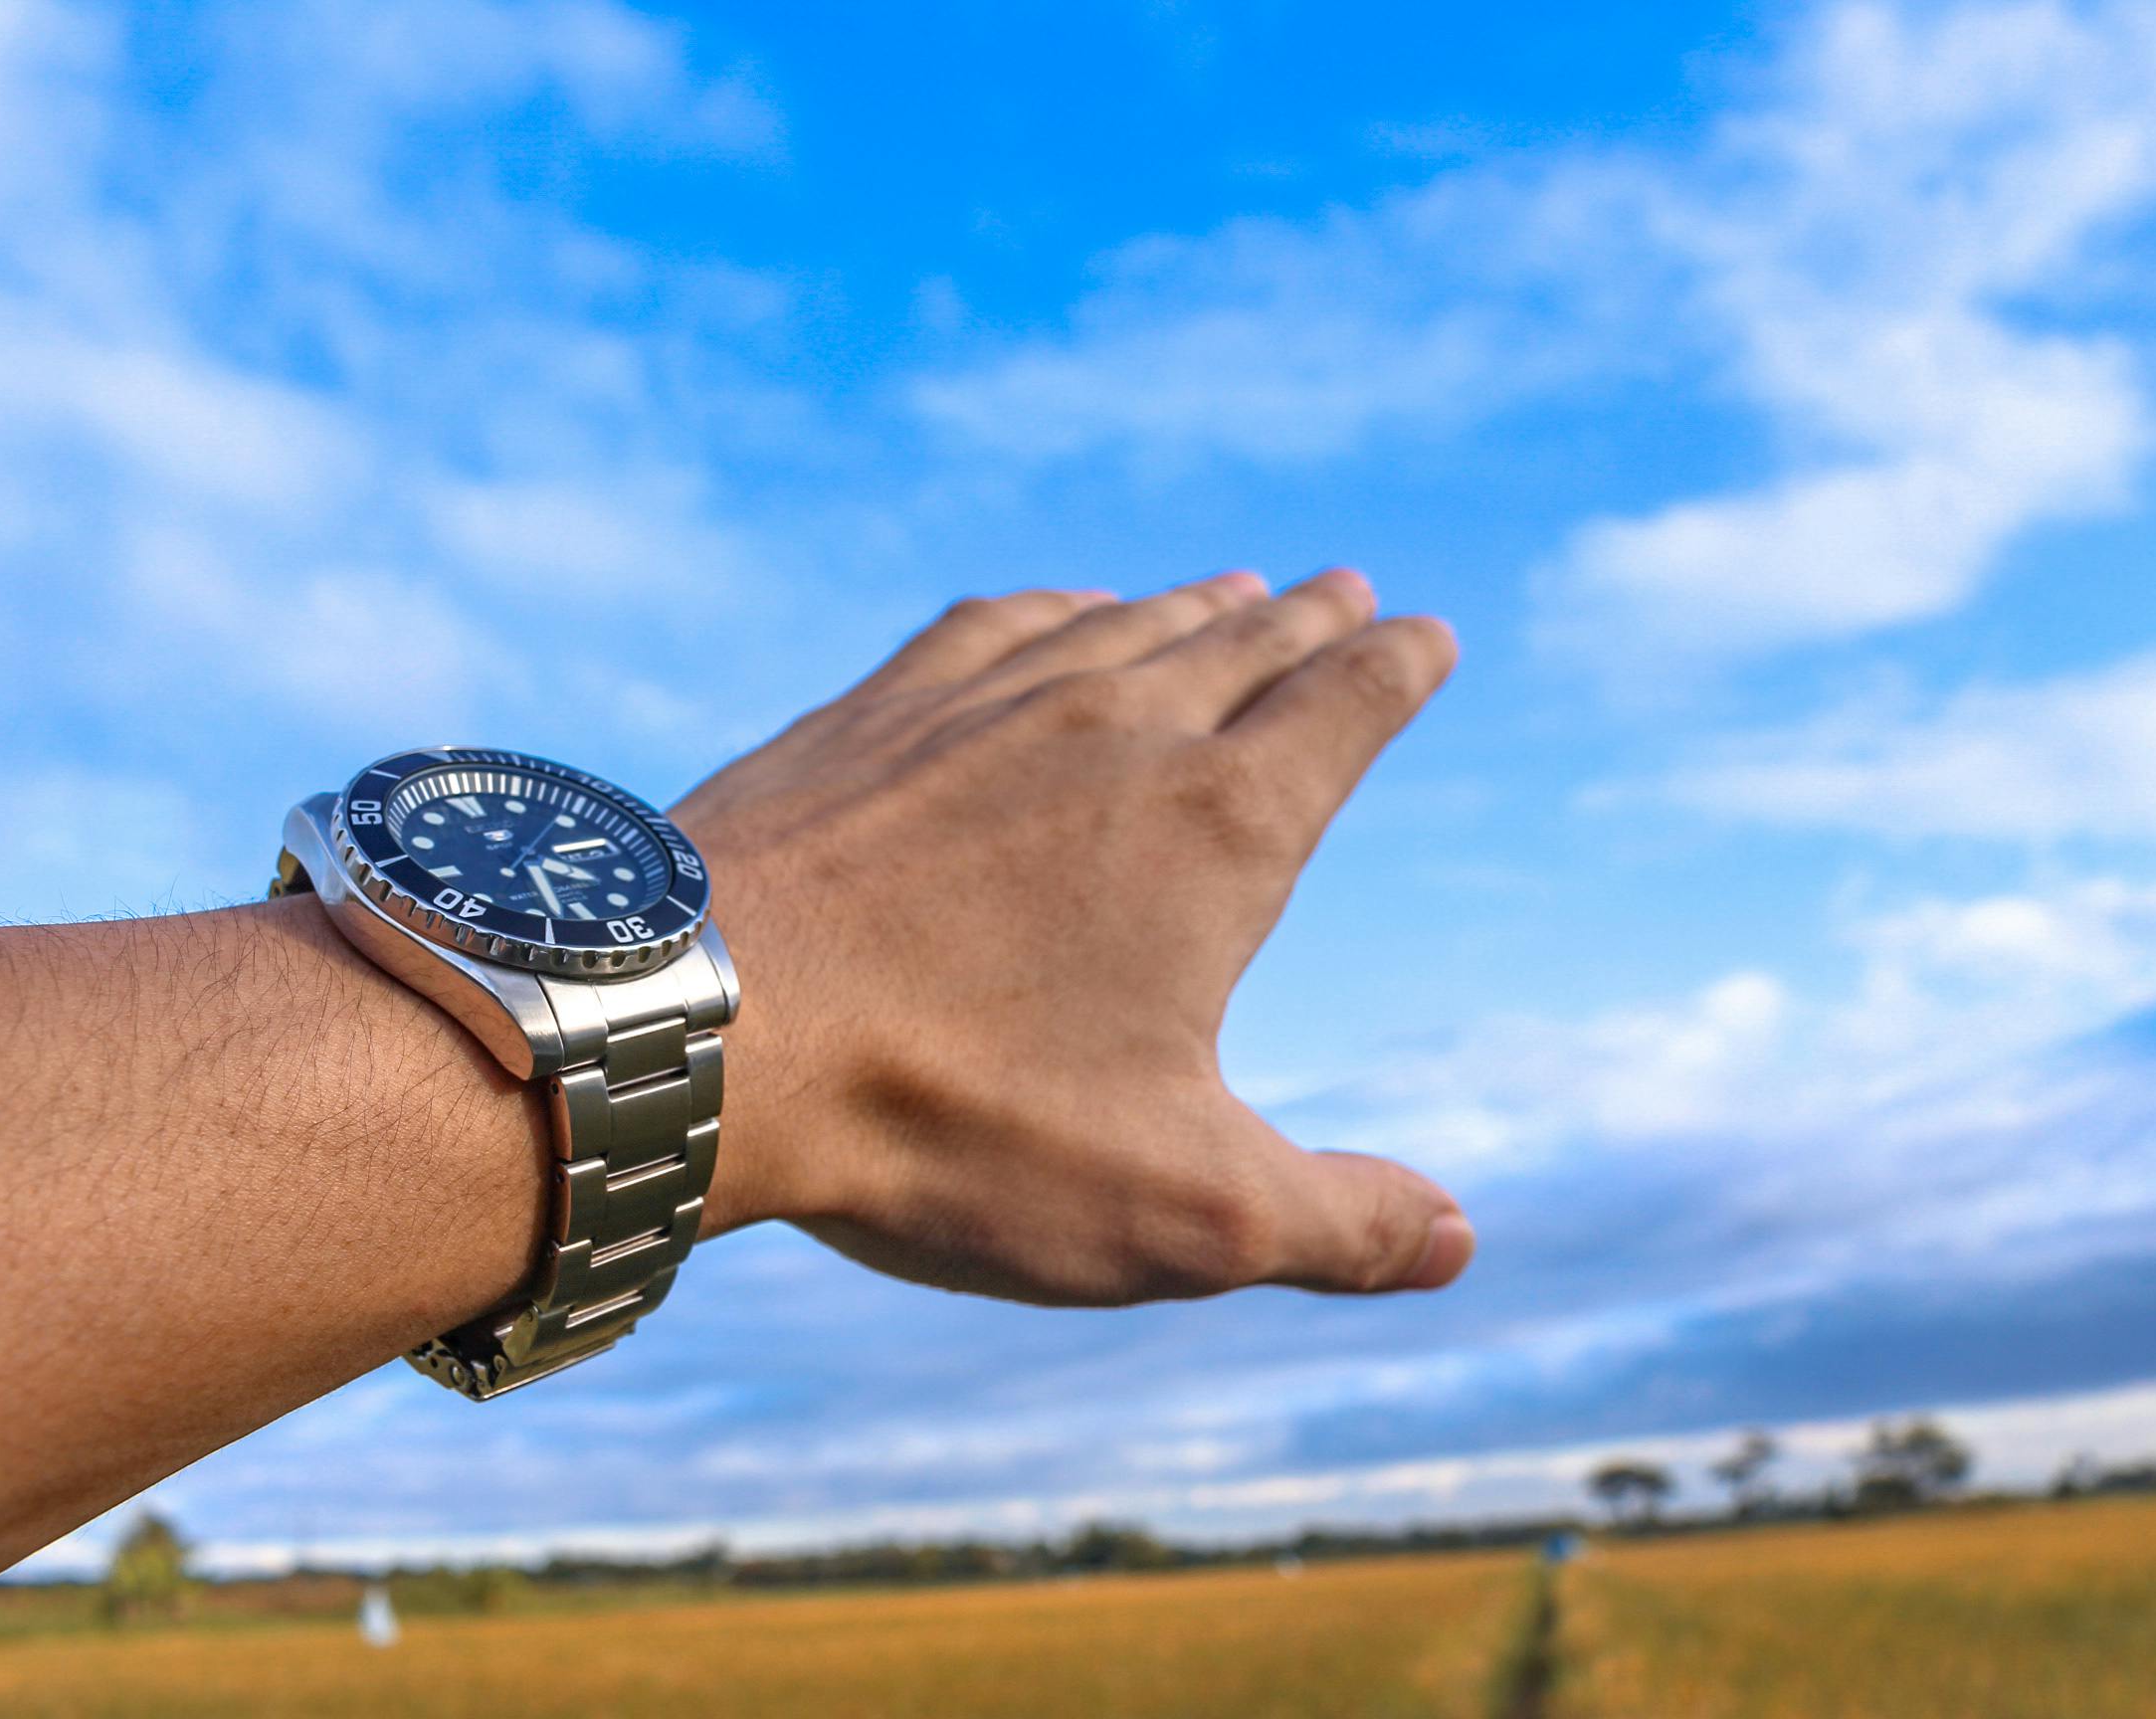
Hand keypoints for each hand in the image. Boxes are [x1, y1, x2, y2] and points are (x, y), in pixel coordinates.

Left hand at [676, 569, 1472, 1304]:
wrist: (698, 1030)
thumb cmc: (952, 1123)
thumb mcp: (1180, 1214)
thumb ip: (1337, 1225)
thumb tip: (1457, 1240)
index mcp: (1219, 828)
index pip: (1344, 710)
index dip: (1399, 670)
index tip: (1431, 635)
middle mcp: (1117, 730)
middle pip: (1243, 645)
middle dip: (1311, 619)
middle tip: (1350, 591)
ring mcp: (983, 708)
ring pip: (1124, 626)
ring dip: (1194, 606)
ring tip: (1235, 588)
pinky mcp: (870, 715)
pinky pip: (995, 626)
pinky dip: (1054, 610)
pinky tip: (1059, 613)